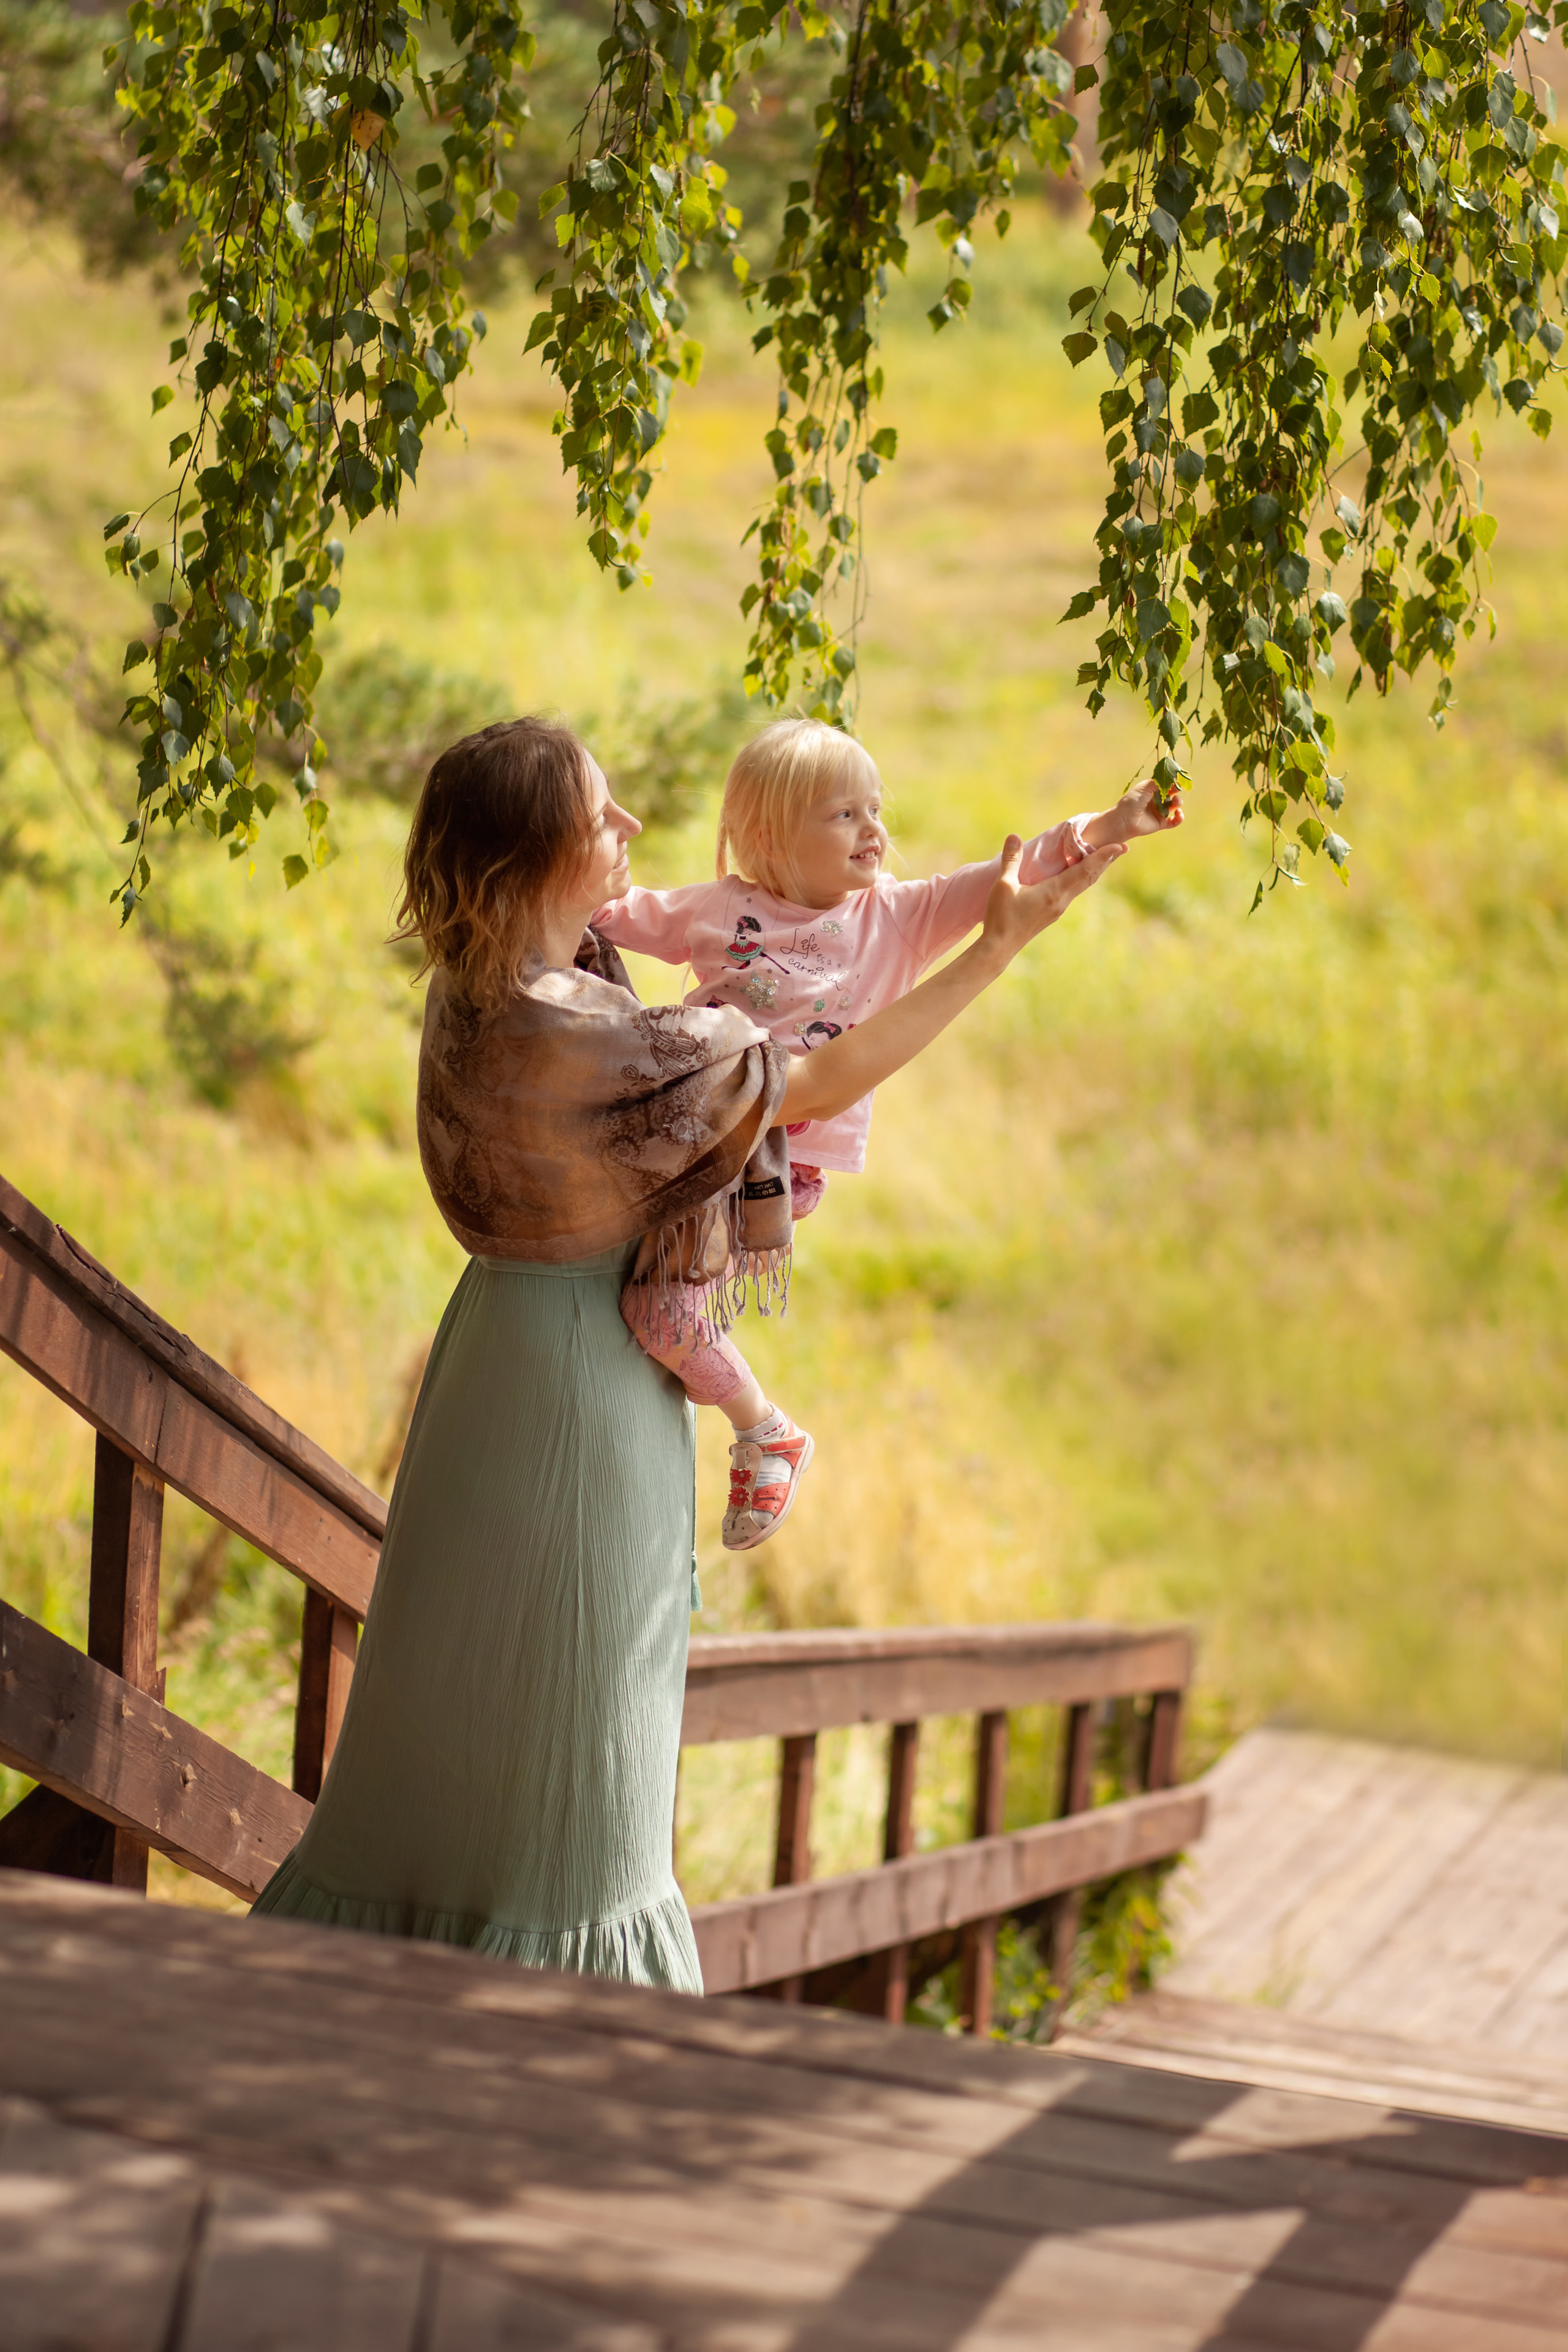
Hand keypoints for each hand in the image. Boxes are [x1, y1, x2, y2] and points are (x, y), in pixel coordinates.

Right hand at [980, 832, 1125, 966]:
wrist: (999, 947)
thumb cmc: (1001, 916)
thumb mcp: (1003, 885)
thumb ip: (1011, 860)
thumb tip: (1013, 836)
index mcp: (1054, 891)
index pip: (1085, 870)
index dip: (1103, 856)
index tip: (1120, 846)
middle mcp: (1061, 900)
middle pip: (1089, 877)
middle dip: (1105, 862)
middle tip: (1122, 848)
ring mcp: (1058, 909)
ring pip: (1082, 886)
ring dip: (1094, 871)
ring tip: (1104, 859)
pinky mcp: (1051, 914)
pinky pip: (1072, 892)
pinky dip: (1081, 879)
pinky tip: (1077, 876)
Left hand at [1101, 777, 1184, 844]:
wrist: (1124, 820)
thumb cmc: (1131, 802)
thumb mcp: (1144, 788)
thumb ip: (1157, 782)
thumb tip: (1171, 778)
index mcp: (1152, 790)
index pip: (1165, 784)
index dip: (1171, 781)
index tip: (1175, 779)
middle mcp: (1157, 800)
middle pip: (1172, 793)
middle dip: (1176, 790)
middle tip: (1176, 790)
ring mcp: (1159, 811)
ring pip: (1175, 806)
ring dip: (1178, 802)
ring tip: (1176, 802)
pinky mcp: (1161, 823)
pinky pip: (1175, 821)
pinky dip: (1180, 817)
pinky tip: (1178, 813)